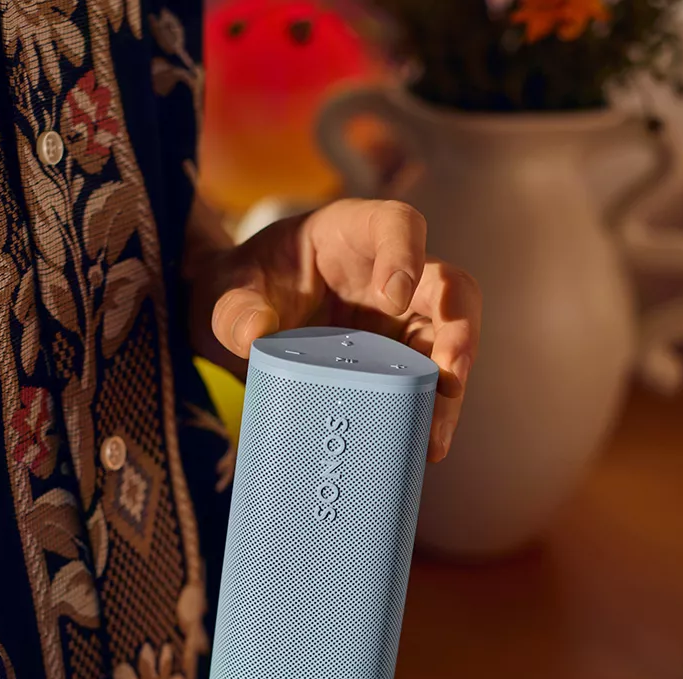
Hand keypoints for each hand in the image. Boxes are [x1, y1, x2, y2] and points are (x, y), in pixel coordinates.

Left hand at [188, 199, 480, 461]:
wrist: (233, 325)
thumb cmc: (237, 290)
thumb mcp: (224, 292)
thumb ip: (234, 309)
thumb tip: (255, 335)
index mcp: (350, 235)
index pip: (398, 225)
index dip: (406, 255)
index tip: (393, 298)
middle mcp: (388, 274)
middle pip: (449, 289)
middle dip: (458, 333)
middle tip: (449, 379)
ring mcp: (398, 322)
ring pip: (447, 345)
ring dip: (449, 390)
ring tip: (435, 438)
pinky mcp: (395, 363)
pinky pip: (424, 386)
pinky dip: (426, 416)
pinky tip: (421, 448)